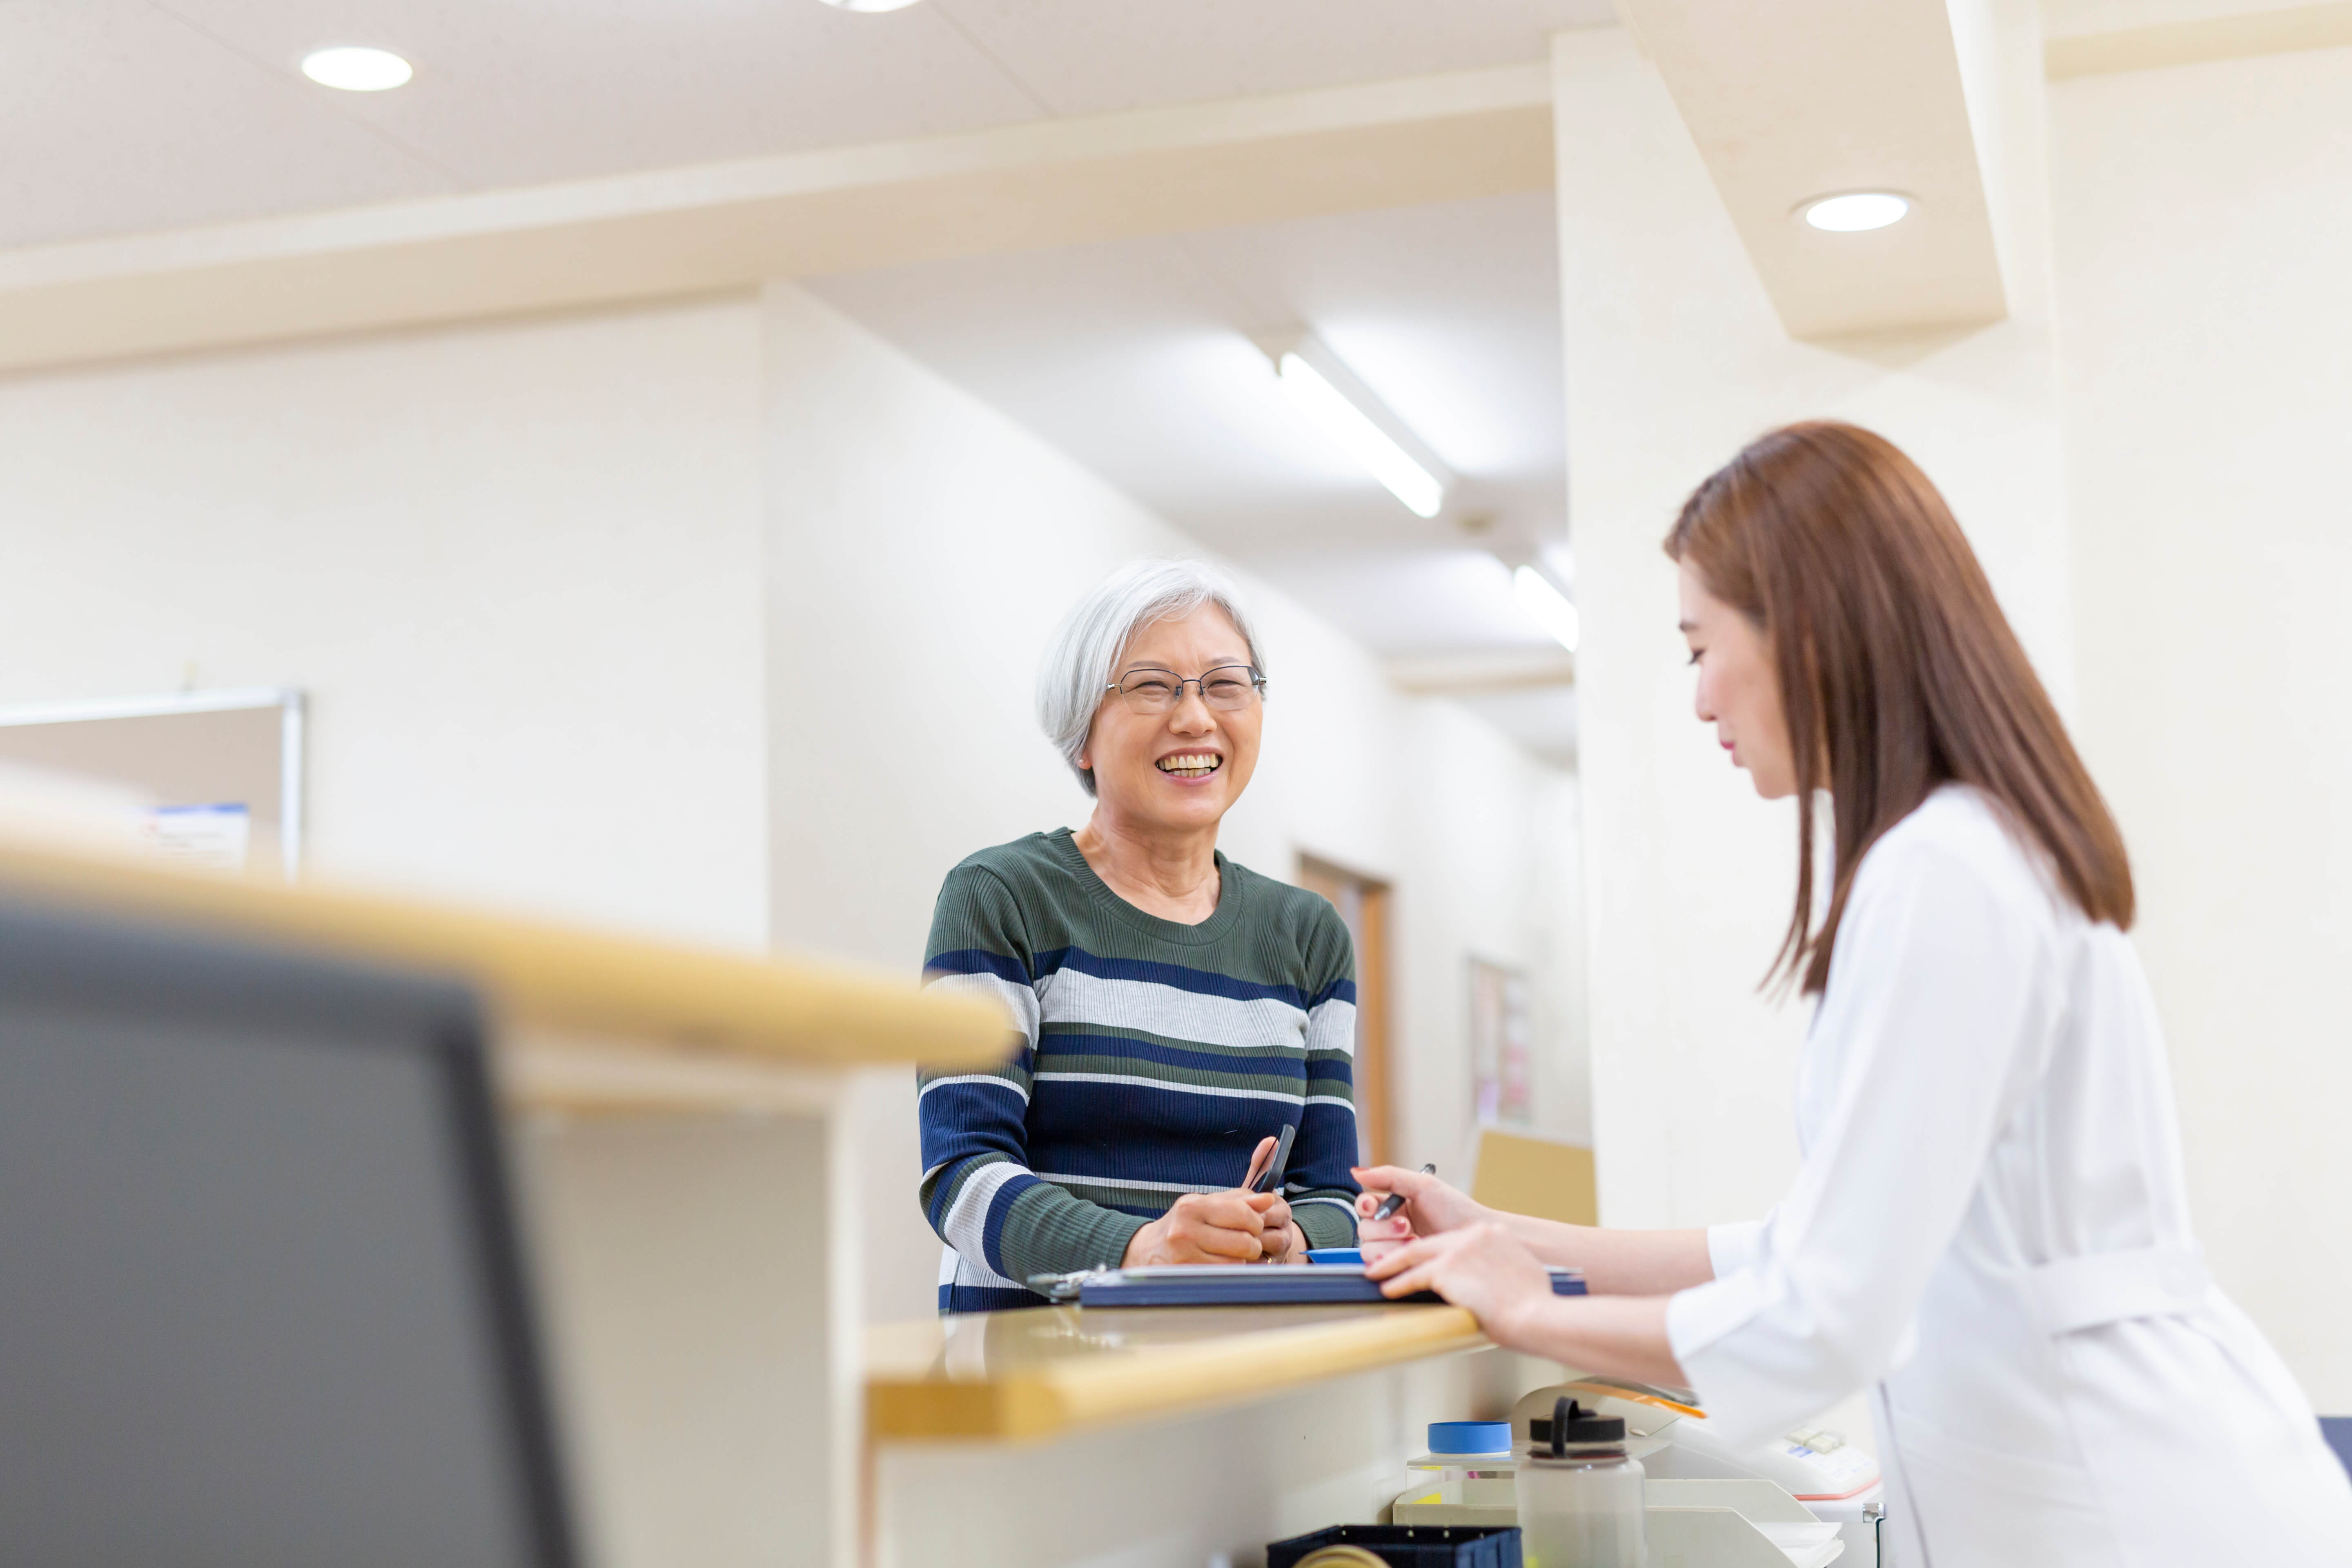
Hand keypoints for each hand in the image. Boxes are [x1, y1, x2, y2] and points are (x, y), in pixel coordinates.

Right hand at [1123, 1189, 1288, 1264]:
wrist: (1149, 1248)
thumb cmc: (1185, 1223)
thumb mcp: (1207, 1204)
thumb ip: (1239, 1201)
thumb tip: (1268, 1199)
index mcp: (1193, 1206)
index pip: (1243, 1214)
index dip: (1256, 1222)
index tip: (1253, 1225)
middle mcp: (1185, 1230)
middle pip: (1244, 1242)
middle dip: (1253, 1243)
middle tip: (1247, 1242)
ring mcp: (1184, 1256)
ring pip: (1237, 1263)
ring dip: (1242, 1259)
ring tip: (1232, 1252)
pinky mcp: (1186, 1276)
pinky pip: (1225, 1277)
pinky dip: (1230, 1272)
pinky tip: (1222, 1264)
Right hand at [1350, 1165, 1486, 1259]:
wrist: (1474, 1237)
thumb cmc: (1455, 1209)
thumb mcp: (1423, 1186)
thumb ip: (1389, 1176)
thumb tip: (1356, 1172)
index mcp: (1393, 1205)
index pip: (1365, 1205)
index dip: (1365, 1205)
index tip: (1373, 1206)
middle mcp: (1390, 1227)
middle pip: (1364, 1228)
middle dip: (1383, 1228)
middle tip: (1407, 1227)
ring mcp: (1395, 1248)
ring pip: (1368, 1248)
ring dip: (1388, 1245)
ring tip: (1413, 1241)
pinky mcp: (1401, 1267)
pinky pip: (1380, 1266)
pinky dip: (1392, 1259)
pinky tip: (1410, 1253)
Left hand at [1362, 1222, 1553, 1346]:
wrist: (1536, 1315)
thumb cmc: (1533, 1303)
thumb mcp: (1520, 1271)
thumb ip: (1500, 1266)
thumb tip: (1490, 1279)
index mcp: (1492, 1234)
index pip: (1453, 1239)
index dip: (1434, 1250)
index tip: (1422, 1259)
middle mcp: (1474, 1235)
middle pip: (1429, 1242)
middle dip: (1404, 1252)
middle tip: (1387, 1261)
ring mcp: (1458, 1250)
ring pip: (1414, 1254)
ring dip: (1391, 1265)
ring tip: (1377, 1273)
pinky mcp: (1447, 1269)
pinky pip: (1414, 1276)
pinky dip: (1398, 1283)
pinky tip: (1389, 1289)